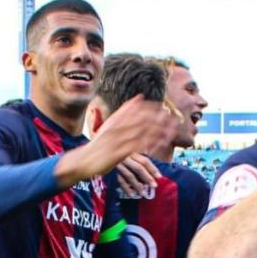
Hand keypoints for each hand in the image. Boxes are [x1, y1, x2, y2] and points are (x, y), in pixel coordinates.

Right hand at [55, 96, 174, 186]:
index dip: (151, 108)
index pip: (136, 109)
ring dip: (158, 131)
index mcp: (115, 120)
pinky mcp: (118, 152)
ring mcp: (117, 140)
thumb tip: (139, 97)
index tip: (164, 108)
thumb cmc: (99, 145)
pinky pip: (137, 147)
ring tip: (172, 130)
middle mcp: (116, 128)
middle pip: (141, 119)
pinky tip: (161, 144)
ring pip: (142, 132)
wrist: (83, 160)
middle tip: (173, 118)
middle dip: (158, 119)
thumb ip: (124, 111)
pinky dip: (150, 144)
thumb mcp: (110, 125)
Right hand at [116, 153, 159, 197]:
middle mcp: (125, 157)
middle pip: (138, 168)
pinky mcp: (112, 171)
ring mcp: (118, 164)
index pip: (144, 161)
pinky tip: (131, 194)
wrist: (104, 153)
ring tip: (143, 193)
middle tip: (154, 186)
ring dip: (137, 185)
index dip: (153, 169)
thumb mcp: (132, 151)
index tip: (159, 177)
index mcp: (132, 151)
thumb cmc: (121, 152)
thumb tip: (152, 168)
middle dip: (147, 178)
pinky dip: (126, 188)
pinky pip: (120, 180)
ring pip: (130, 175)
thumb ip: (141, 156)